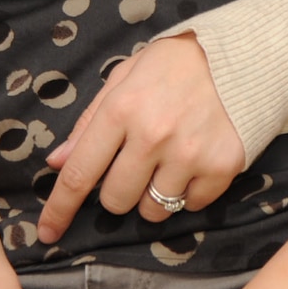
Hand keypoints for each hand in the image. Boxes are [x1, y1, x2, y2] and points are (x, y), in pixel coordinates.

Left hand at [37, 34, 245, 243]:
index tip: (48, 232)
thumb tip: (58, 163)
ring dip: (153, 196)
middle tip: (134, 166)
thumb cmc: (172, 66)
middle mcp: (153, 135)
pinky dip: (188, 192)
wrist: (240, 56)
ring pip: (153, 210)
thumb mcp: (123, 79)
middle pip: (116, 200)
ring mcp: (189, 154)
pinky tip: (194, 162)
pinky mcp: (222, 167)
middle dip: (118, 192)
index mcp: (121, 109)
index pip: (80, 173)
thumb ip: (89, 123)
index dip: (60, 209)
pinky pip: (192, 205)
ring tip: (167, 163)